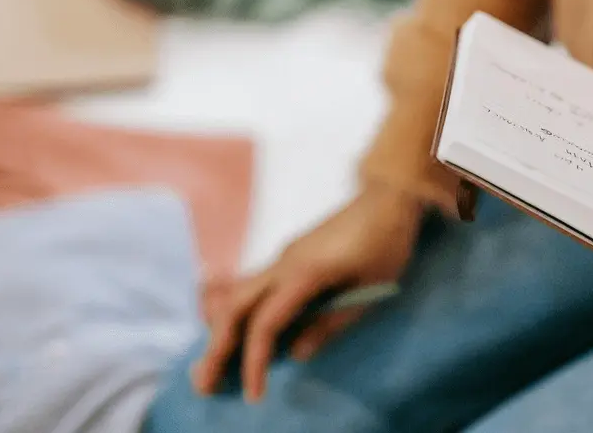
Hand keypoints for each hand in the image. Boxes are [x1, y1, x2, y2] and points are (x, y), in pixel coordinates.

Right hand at [191, 188, 420, 401]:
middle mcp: (285, 262)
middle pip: (235, 306)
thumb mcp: (370, 289)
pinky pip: (253, 286)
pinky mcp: (290, 255)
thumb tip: (298, 354)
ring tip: (214, 364)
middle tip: (205, 383)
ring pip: (239, 294)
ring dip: (222, 329)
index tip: (255, 393)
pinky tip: (237, 333)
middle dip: (217, 346)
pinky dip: (239, 313)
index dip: (256, 361)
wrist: (387, 198)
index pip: (266, 323)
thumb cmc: (387, 242)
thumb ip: (333, 322)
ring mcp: (284, 256)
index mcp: (305, 272)